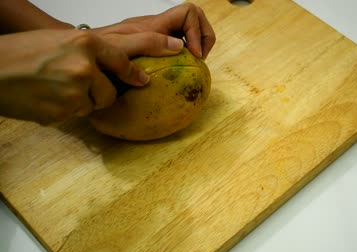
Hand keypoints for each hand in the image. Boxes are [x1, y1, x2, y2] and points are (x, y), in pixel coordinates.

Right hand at [0, 29, 148, 124]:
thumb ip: (90, 51)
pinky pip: (74, 116)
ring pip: (92, 106)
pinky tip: (44, 98)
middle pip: (110, 92)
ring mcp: (74, 91)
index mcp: (85, 42)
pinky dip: (63, 110)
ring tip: (54, 89)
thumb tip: (117, 65)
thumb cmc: (20, 52)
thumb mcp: (60, 40)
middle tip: (78, 87)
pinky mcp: (62, 112)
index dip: (139, 68)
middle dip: (100, 93)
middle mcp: (84, 66)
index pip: (124, 59)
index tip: (150, 73)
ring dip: (80, 102)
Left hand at [93, 3, 215, 58]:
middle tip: (199, 58)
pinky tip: (181, 68)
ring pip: (190, 30)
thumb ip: (149, 44)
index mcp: (154, 24)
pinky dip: (187, 52)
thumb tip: (180, 48)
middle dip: (205, 35)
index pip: (188, 12)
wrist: (84, 50)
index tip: (195, 55)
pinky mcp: (155, 45)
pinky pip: (180, 42)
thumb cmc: (99, 49)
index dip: (198, 32)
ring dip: (198, 43)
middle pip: (195, 17)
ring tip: (194, 63)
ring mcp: (158, 35)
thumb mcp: (121, 47)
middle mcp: (159, 26)